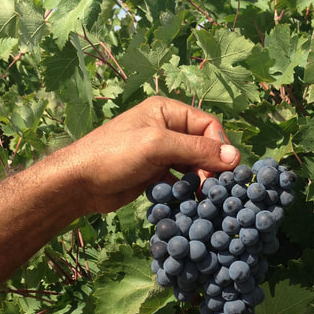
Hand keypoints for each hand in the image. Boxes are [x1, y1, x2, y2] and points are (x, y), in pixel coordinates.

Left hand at [66, 97, 240, 213]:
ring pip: (192, 165)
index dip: (219, 146)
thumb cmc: (114, 155)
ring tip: (200, 197)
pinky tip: (186, 202)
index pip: (208, 125)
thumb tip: (235, 157)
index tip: (224, 171)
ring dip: (198, 180)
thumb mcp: (157, 146)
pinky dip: (185, 190)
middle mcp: (166, 128)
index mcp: (167, 111)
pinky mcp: (154, 173)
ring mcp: (160, 152)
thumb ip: (196, 150)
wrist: (78, 183)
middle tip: (211, 188)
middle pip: (203, 146)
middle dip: (210, 166)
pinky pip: (179, 180)